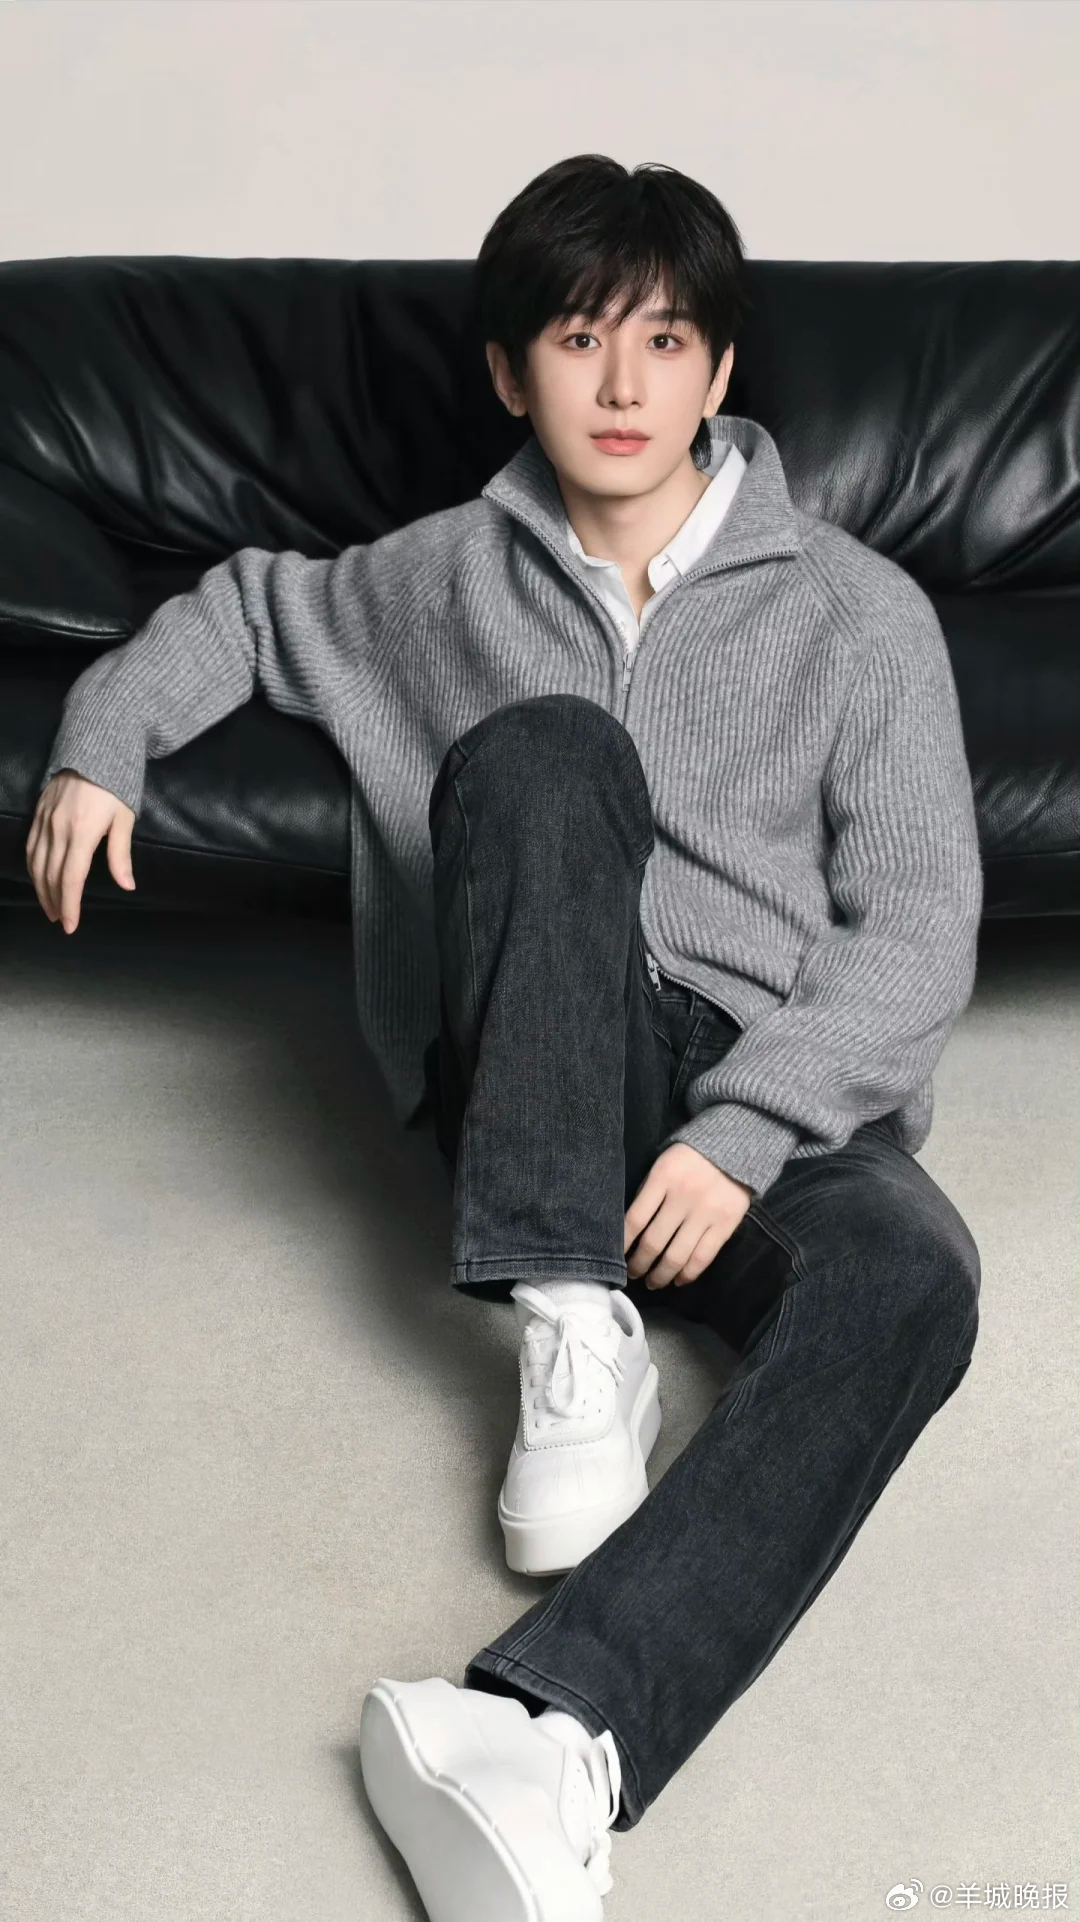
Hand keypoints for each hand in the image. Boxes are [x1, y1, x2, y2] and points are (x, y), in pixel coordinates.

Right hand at [26, 770, 135, 932]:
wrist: (94, 750)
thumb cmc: (116, 785)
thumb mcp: (125, 818)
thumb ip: (121, 854)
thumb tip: (127, 886)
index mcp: (82, 832)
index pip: (71, 878)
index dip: (69, 904)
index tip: (70, 925)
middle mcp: (58, 828)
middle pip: (50, 875)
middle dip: (54, 902)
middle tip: (60, 921)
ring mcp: (44, 820)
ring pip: (35, 863)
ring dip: (41, 889)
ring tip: (49, 907)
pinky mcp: (37, 813)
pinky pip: (29, 846)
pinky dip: (32, 867)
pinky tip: (38, 879)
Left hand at [624, 1142, 752, 1288]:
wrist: (737, 1146)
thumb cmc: (691, 1158)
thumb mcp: (663, 1164)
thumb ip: (648, 1191)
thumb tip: (630, 1229)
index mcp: (663, 1178)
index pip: (635, 1219)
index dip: (622, 1244)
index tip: (616, 1256)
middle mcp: (683, 1197)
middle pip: (653, 1242)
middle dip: (639, 1264)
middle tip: (632, 1274)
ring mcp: (706, 1213)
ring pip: (677, 1255)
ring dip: (661, 1275)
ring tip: (652, 1282)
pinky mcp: (725, 1224)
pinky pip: (703, 1257)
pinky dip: (688, 1274)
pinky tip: (678, 1280)